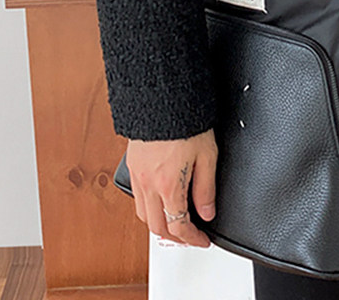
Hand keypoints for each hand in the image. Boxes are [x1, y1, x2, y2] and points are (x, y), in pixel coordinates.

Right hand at [126, 128, 217, 246]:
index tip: (202, 240)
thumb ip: (206, 188)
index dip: (192, 239)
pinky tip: (158, 200)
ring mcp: (137, 175)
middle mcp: (149, 184)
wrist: (163, 98)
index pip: (179, 227)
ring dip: (159, 224)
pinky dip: (148, 207)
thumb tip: (207, 212)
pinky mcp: (132, 165)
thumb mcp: (207, 155)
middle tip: (190, 236)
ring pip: (143, 214)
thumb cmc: (186, 121)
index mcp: (169, 185)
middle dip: (175, 237)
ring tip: (175, 221)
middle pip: (157, 227)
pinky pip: (136, 197)